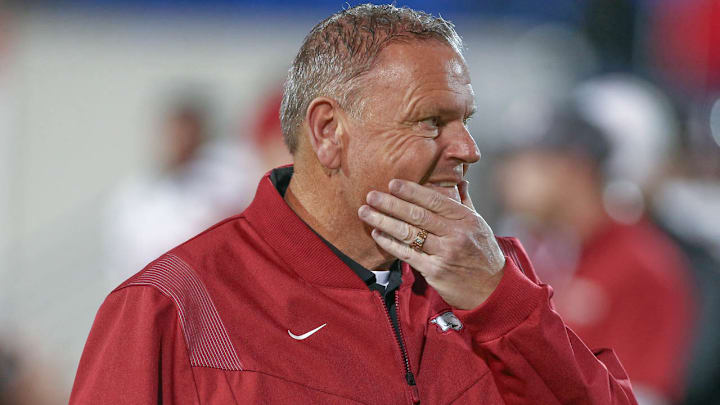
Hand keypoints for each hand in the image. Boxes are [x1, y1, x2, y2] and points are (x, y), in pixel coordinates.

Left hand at [358, 179, 504, 309]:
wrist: (492, 288)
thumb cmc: (482, 252)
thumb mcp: (479, 224)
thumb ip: (464, 202)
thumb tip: (459, 180)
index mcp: (465, 218)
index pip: (434, 200)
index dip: (411, 191)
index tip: (392, 183)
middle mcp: (455, 234)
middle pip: (417, 215)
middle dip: (390, 204)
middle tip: (370, 195)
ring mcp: (444, 253)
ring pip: (408, 234)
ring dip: (383, 221)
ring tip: (365, 212)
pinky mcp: (435, 271)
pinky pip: (407, 254)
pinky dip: (390, 243)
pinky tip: (377, 234)